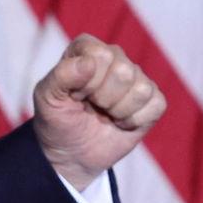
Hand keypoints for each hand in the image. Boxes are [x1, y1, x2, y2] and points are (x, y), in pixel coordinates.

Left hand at [32, 34, 165, 188]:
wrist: (70, 154)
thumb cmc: (56, 120)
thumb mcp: (46, 98)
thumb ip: (61, 76)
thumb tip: (88, 62)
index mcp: (87, 48)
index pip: (101, 55)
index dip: (87, 82)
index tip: (75, 95)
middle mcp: (114, 57)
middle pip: (124, 72)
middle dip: (104, 98)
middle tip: (92, 106)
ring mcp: (135, 78)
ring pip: (141, 89)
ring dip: (119, 111)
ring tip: (105, 114)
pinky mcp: (151, 99)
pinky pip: (156, 104)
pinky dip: (135, 121)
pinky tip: (120, 122)